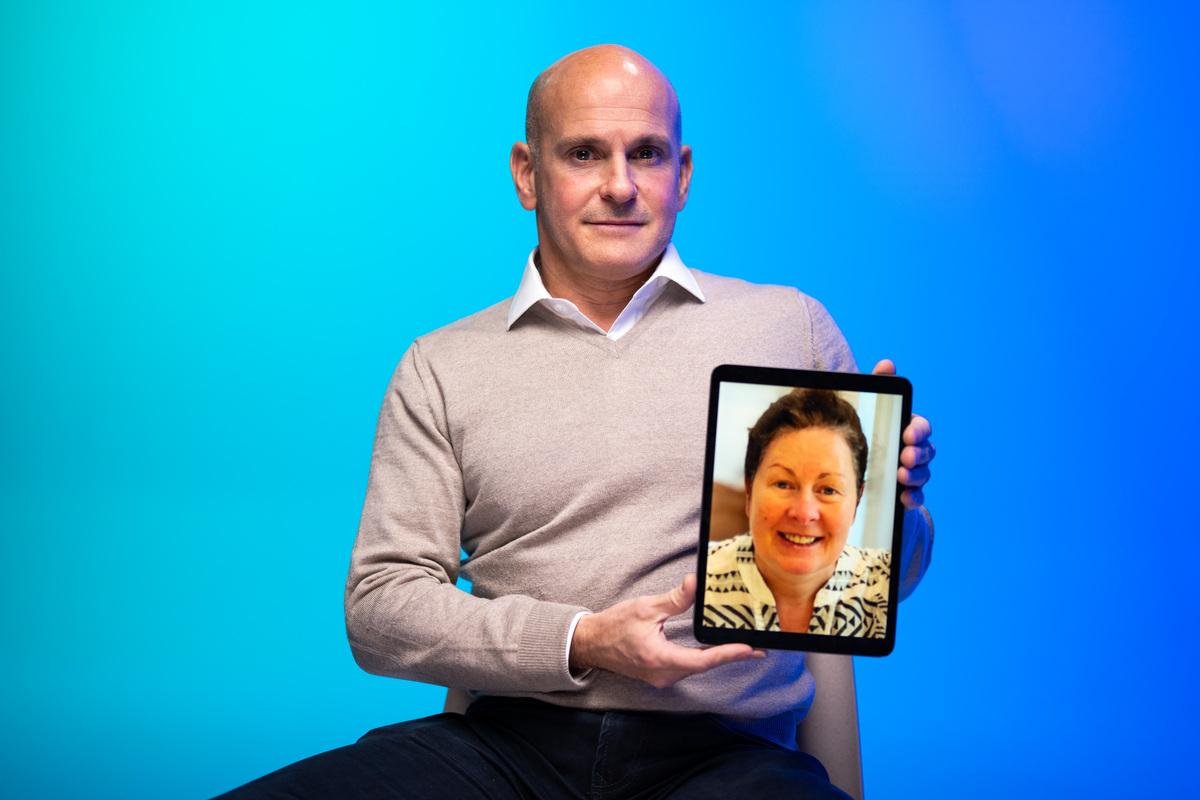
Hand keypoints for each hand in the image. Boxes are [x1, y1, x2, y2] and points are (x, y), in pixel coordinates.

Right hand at [569, 574, 761, 688]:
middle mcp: (663, 674)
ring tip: (742, 648)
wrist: (591, 643)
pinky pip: (687, 667)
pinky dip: (704, 659)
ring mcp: (661, 677)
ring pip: (696, 668)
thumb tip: (695, 583)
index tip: (749, 650)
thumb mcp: (645, 608)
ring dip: (718, 658)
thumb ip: (674, 599)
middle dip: (731, 656)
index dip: (727, 655)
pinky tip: (715, 651)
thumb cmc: (614, 626)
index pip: (702, 660)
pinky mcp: (659, 674)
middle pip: (704, 666)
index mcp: (660, 658)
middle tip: (759, 649)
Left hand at [872, 359, 935, 509]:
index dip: (918, 430)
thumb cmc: (870, 435)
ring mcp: (914, 473)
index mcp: (908, 431)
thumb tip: (887, 363)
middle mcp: (915, 451)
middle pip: (926, 451)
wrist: (862, 474)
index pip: (921, 427)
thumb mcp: (869, 410)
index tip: (907, 434)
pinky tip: (904, 498)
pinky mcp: (908, 494)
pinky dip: (913, 497)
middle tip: (905, 456)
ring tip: (901, 475)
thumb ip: (879, 386)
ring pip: (923, 474)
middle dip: (918, 453)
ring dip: (916, 475)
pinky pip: (917, 497)